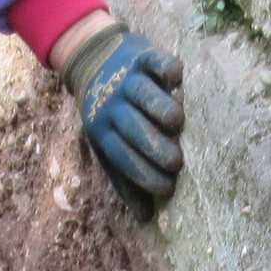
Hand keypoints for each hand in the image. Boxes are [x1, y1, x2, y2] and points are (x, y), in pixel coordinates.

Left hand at [64, 23, 184, 218]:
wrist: (91, 57)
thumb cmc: (109, 112)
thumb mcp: (106, 142)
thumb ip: (124, 176)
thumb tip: (144, 216)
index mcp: (101, 129)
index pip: (122, 156)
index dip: (144, 175)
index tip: (167, 190)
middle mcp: (112, 103)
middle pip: (132, 128)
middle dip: (154, 147)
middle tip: (177, 163)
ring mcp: (125, 77)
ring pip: (144, 93)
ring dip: (160, 109)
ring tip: (179, 123)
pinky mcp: (141, 55)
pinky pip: (155, 61)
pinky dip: (167, 69)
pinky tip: (178, 81)